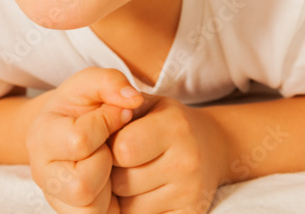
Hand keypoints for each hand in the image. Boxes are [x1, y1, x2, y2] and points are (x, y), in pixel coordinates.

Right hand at [27, 68, 143, 213]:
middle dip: (105, 163)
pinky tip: (111, 181)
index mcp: (40, 136)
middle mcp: (41, 173)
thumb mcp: (93, 83)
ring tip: (109, 164)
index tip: (116, 114)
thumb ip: (111, 81)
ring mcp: (56, 198)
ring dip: (109, 186)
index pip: (80, 140)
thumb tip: (133, 99)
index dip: (107, 124)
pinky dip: (111, 203)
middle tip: (109, 146)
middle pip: (81, 185)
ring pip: (90, 209)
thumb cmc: (84, 105)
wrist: (74, 129)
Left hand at [109, 96, 227, 213]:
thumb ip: (116, 104)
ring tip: (134, 176)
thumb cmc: (167, 122)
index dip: (110, 147)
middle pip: (122, 181)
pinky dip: (136, 211)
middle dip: (114, 173)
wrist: (213, 146)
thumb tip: (91, 125)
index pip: (123, 149)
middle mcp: (187, 161)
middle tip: (122, 162)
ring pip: (129, 208)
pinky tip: (144, 193)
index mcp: (175, 126)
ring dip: (123, 196)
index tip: (113, 141)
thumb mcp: (146, 103)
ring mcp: (191, 192)